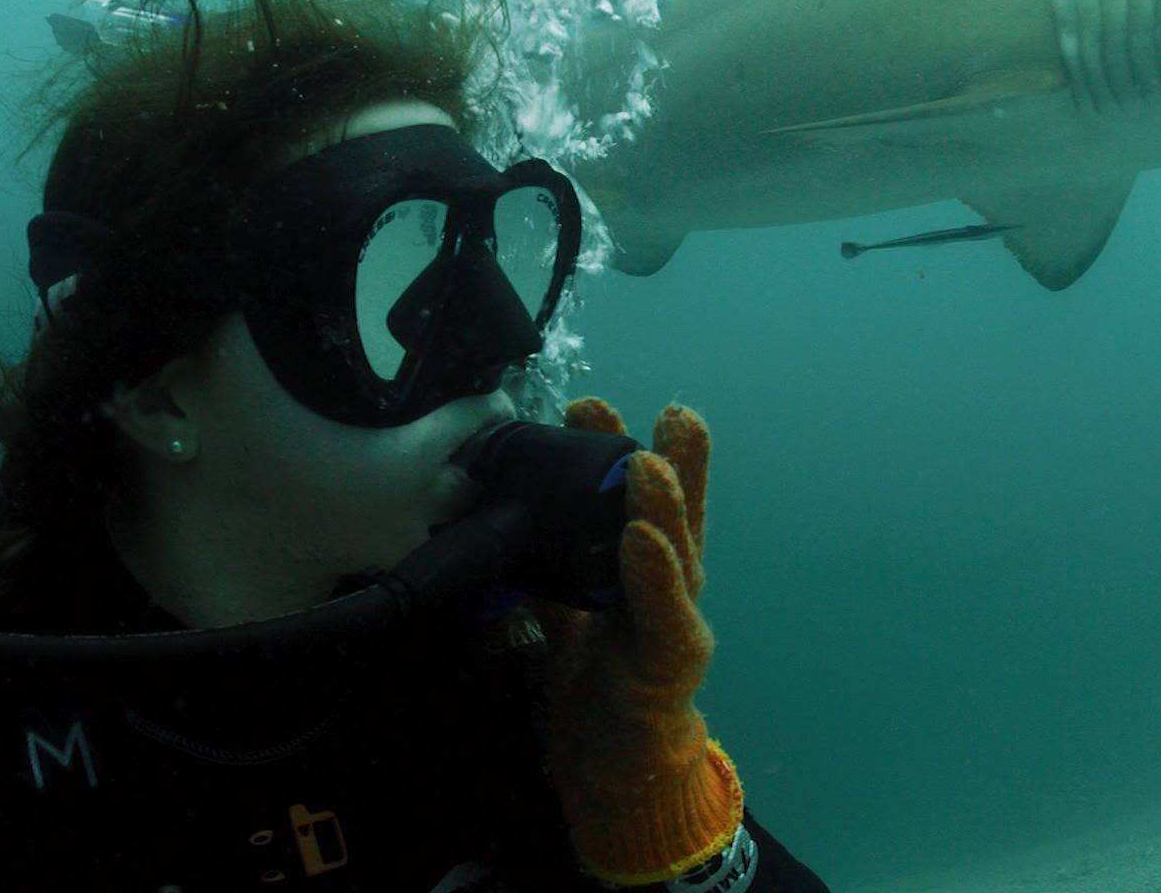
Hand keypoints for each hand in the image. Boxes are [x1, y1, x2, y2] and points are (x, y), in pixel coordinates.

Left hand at [532, 398, 742, 885]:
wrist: (614, 758)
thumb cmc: (595, 671)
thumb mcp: (563, 603)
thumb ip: (541, 560)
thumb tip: (480, 510)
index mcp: (646, 562)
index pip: (643, 495)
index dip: (624, 448)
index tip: (594, 404)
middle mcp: (673, 581)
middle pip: (678, 511)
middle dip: (675, 460)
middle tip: (668, 411)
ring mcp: (679, 618)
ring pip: (679, 554)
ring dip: (664, 507)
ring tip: (647, 465)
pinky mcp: (674, 661)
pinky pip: (666, 614)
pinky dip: (655, 575)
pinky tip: (643, 540)